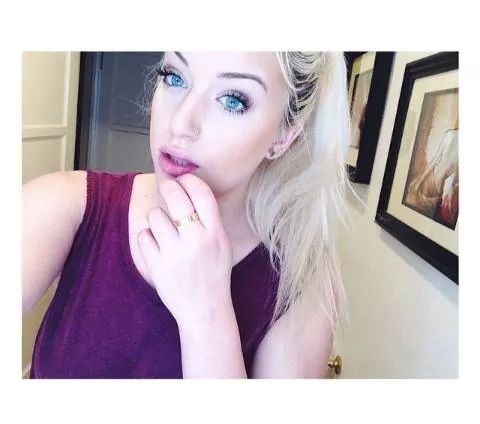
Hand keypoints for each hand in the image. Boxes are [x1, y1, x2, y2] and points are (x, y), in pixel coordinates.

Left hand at [137, 173, 233, 327]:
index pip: (202, 194)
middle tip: (166, 187)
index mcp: (216, 234)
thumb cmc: (214, 273)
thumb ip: (210, 220)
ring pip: (155, 215)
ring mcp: (175, 254)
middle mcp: (197, 241)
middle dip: (168, 187)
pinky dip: (148, 238)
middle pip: (176, 198)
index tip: (184, 179)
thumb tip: (189, 189)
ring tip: (164, 230)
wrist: (205, 309)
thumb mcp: (222, 244)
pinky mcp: (157, 266)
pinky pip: (143, 236)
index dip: (190, 180)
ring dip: (158, 218)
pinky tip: (157, 247)